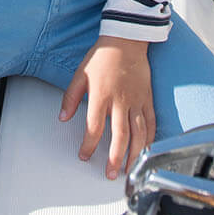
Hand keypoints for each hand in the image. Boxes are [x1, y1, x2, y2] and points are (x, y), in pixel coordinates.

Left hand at [58, 36, 155, 179]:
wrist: (126, 40)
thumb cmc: (102, 57)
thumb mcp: (80, 74)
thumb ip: (70, 98)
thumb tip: (63, 118)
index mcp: (101, 96)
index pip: (94, 128)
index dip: (88, 145)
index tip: (84, 156)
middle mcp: (121, 101)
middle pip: (120, 136)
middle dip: (114, 158)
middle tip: (110, 174)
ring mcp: (136, 101)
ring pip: (138, 134)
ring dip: (134, 154)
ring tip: (128, 169)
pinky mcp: (147, 98)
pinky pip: (151, 123)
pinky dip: (149, 139)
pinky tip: (145, 150)